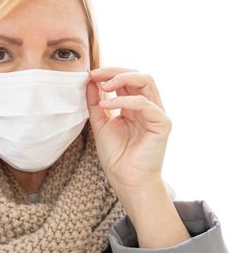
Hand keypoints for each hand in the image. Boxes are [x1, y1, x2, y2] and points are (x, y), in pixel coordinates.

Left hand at [86, 67, 171, 195]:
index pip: (126, 80)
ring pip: (146, 81)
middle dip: (115, 71)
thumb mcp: (100, 124)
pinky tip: (107, 104)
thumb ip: (95, 103)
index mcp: (135, 106)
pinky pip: (145, 103)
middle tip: (95, 75)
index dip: (109, 73)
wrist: (126, 181)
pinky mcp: (162, 123)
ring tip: (104, 85)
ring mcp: (157, 114)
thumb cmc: (116, 157)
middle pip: (138, 75)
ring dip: (122, 78)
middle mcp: (148, 106)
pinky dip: (124, 100)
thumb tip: (89, 81)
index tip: (89, 74)